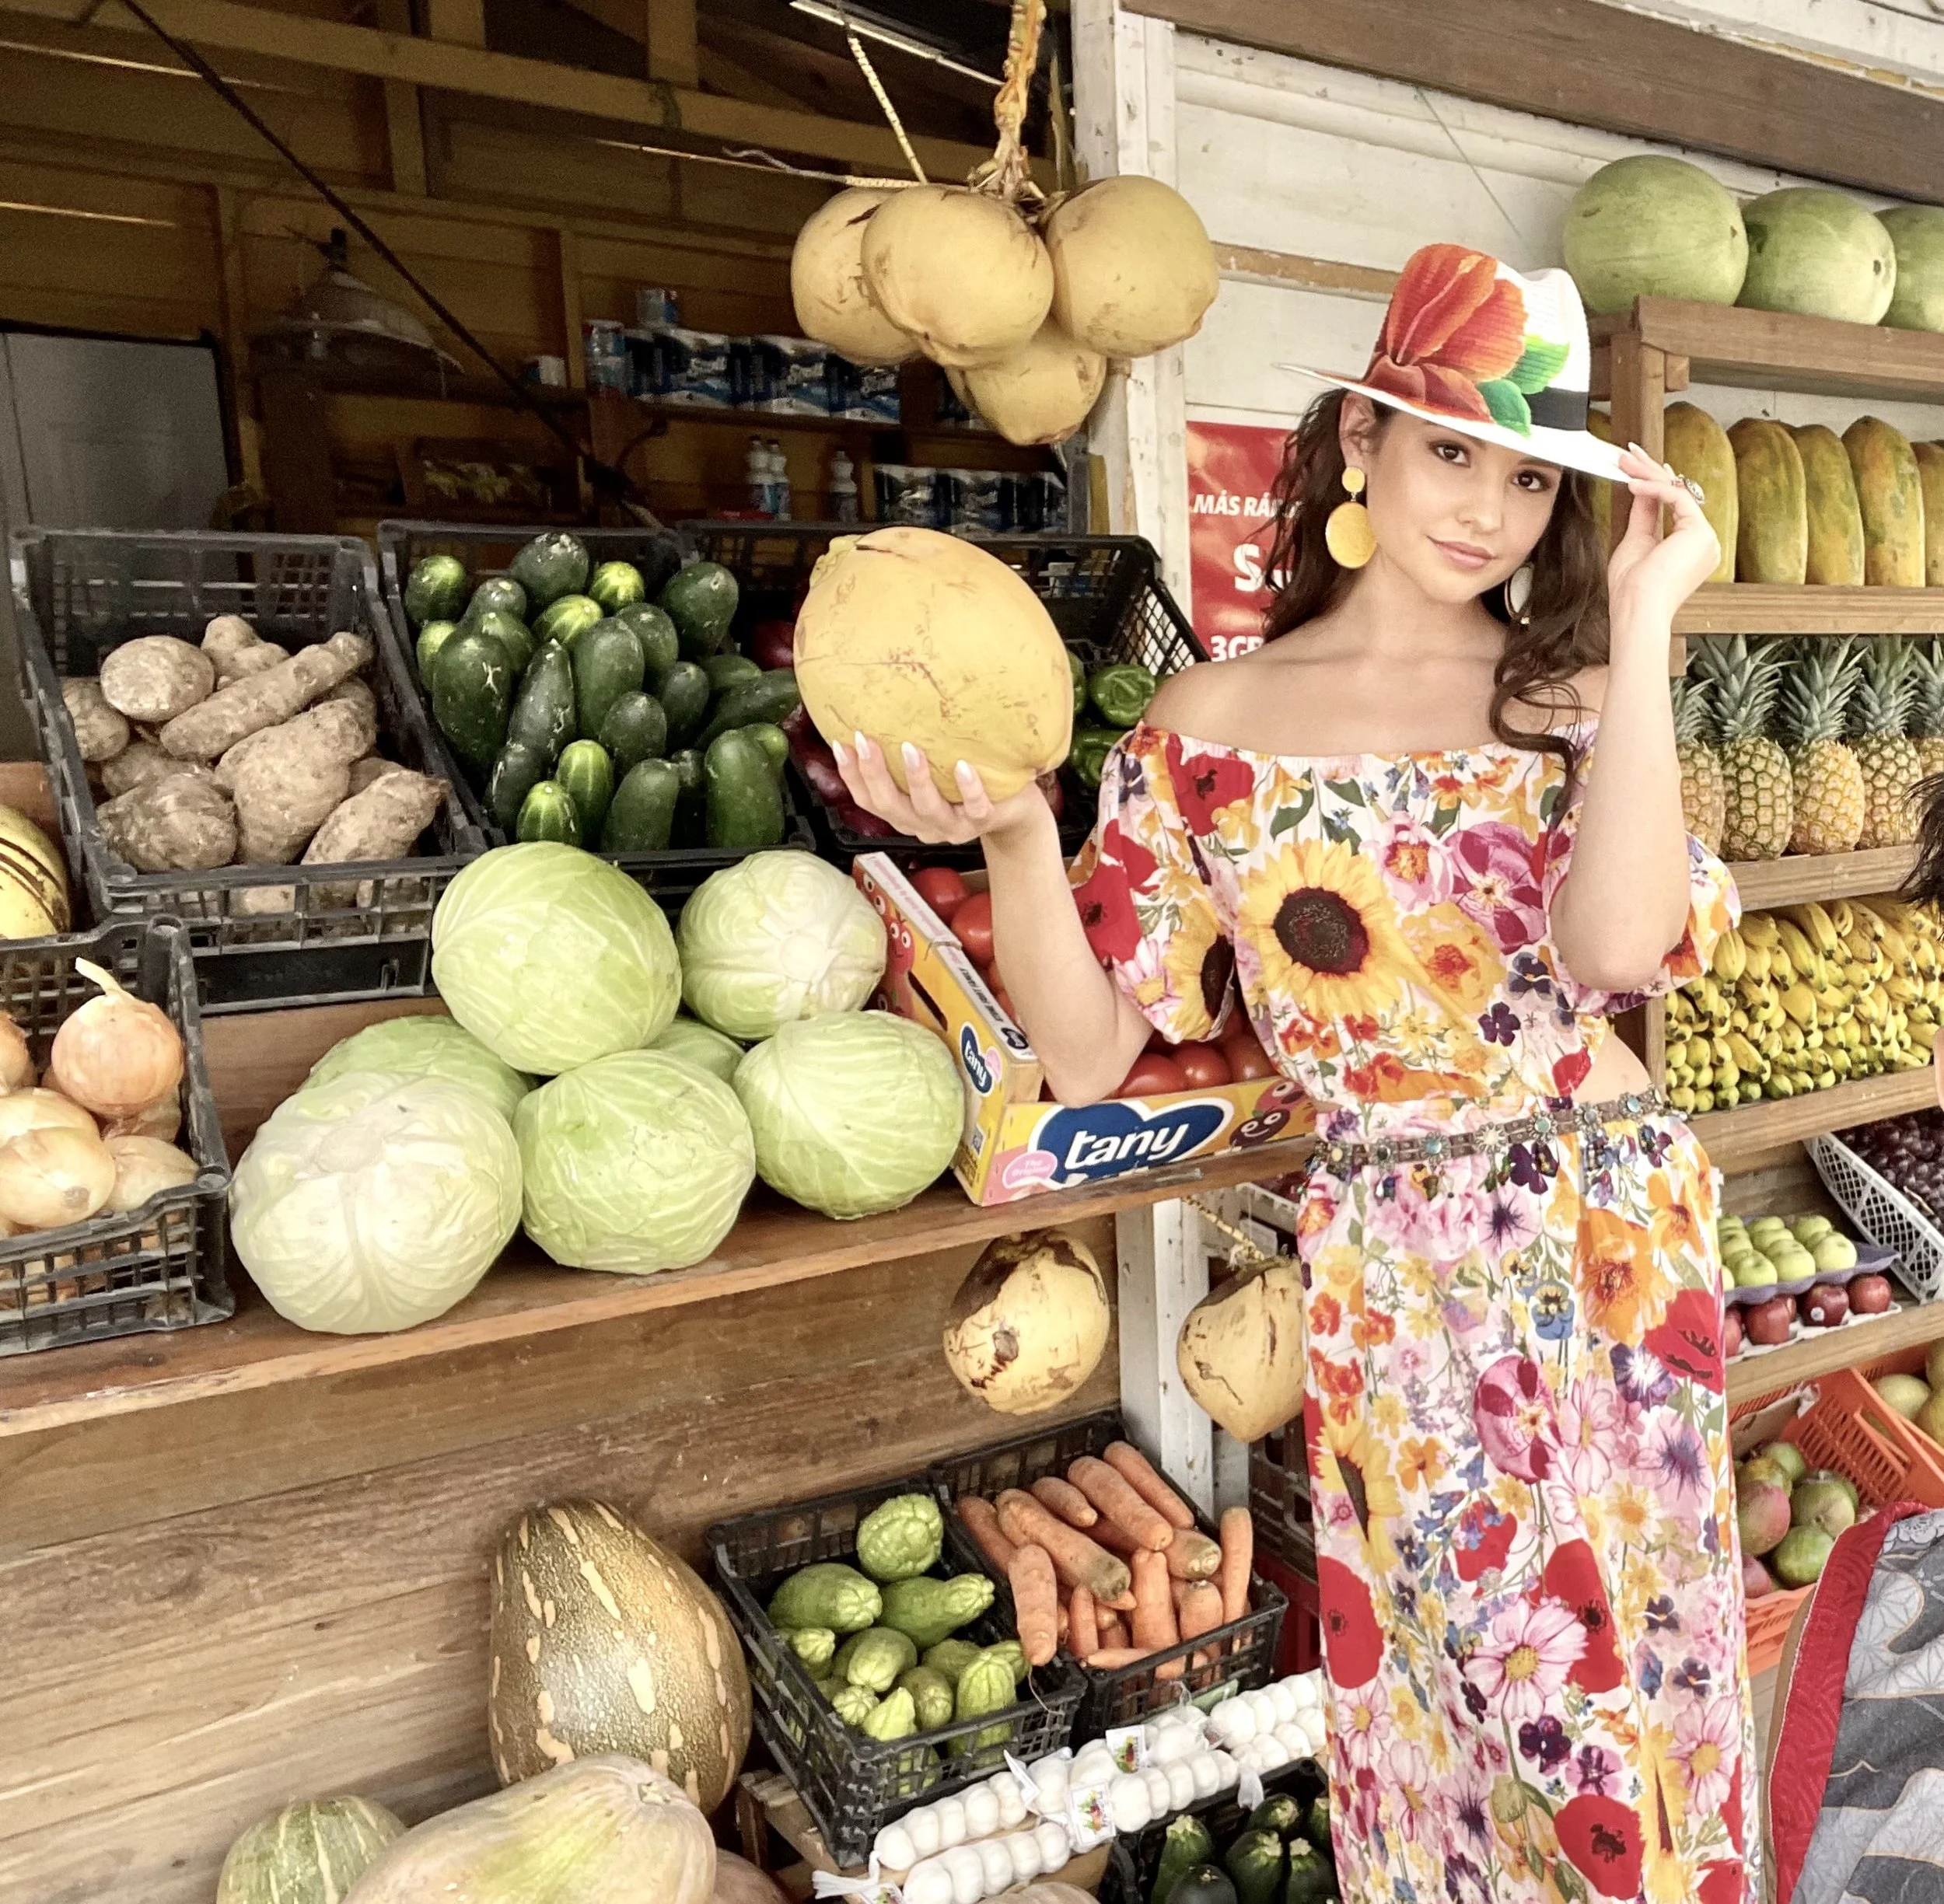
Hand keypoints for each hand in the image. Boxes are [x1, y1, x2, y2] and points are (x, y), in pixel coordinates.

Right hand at [834, 733, 1050, 846]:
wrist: (1015, 812)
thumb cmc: (968, 783)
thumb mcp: (934, 771)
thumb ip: (908, 756)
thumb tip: (881, 710)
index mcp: (907, 815)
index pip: (869, 800)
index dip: (851, 775)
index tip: (840, 743)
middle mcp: (925, 825)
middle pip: (890, 806)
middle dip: (873, 773)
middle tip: (864, 739)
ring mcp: (954, 826)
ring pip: (928, 810)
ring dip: (917, 779)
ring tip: (910, 748)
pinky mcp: (985, 820)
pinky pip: (976, 808)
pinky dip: (969, 788)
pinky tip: (963, 767)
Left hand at [1606, 442, 1720, 637]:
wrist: (1637, 608)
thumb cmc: (1632, 590)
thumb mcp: (1635, 543)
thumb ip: (1643, 516)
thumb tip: (1641, 491)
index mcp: (1690, 548)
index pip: (1676, 505)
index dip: (1658, 482)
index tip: (1639, 466)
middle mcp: (1704, 542)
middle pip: (1678, 494)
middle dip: (1651, 470)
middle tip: (1629, 452)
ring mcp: (1706, 537)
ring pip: (1678, 491)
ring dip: (1649, 473)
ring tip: (1625, 461)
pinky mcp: (1700, 532)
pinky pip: (1677, 497)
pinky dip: (1653, 488)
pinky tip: (1632, 484)